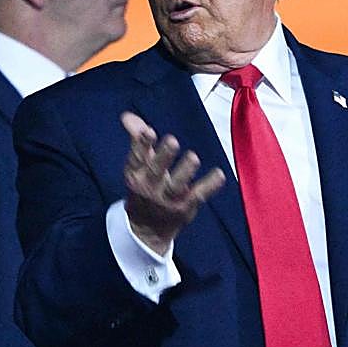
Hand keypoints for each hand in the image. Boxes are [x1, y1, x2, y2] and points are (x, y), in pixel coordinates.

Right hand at [121, 111, 224, 254]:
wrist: (147, 231)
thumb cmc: (145, 190)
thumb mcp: (138, 167)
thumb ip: (137, 140)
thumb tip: (128, 115)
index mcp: (135, 176)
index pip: (136, 159)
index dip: (140, 145)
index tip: (148, 131)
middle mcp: (150, 188)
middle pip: (156, 171)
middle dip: (163, 156)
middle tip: (172, 141)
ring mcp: (168, 199)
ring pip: (176, 185)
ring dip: (184, 171)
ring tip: (193, 158)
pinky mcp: (185, 207)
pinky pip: (198, 195)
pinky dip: (209, 186)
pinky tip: (219, 174)